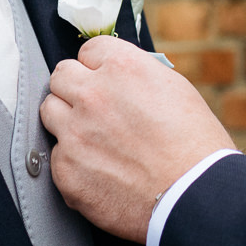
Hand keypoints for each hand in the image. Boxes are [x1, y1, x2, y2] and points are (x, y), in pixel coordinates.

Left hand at [41, 37, 233, 241]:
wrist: (194, 197)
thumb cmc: (195, 145)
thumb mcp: (175, 90)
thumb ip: (137, 76)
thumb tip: (118, 78)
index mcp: (122, 68)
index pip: (89, 49)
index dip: (99, 66)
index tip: (104, 79)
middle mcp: (92, 95)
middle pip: (61, 76)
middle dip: (76, 87)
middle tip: (94, 106)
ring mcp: (74, 133)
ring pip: (50, 111)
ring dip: (67, 120)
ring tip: (94, 139)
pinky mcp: (66, 170)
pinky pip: (58, 156)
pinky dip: (75, 163)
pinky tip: (101, 171)